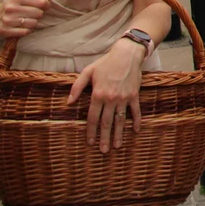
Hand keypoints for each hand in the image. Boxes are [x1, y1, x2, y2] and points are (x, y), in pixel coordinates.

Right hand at [0, 0, 51, 39]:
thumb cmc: (14, 5)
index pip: (42, 2)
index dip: (46, 5)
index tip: (45, 6)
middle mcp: (11, 8)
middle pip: (39, 14)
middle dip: (38, 15)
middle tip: (31, 14)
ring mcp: (7, 20)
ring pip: (33, 24)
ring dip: (32, 24)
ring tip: (25, 20)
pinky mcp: (4, 31)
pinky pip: (25, 32)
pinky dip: (26, 31)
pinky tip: (21, 27)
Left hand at [67, 38, 145, 152]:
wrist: (127, 54)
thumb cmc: (105, 63)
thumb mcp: (88, 72)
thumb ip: (77, 88)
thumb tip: (68, 103)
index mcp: (97, 95)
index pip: (92, 118)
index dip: (90, 131)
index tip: (90, 142)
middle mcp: (110, 99)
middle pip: (106, 122)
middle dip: (104, 138)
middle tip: (103, 151)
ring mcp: (123, 98)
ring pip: (120, 120)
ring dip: (119, 134)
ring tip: (117, 146)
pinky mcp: (134, 95)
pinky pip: (135, 111)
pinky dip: (135, 121)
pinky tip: (135, 131)